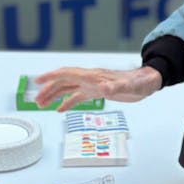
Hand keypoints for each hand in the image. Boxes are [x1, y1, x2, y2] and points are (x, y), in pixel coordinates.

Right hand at [33, 66, 162, 111]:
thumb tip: (104, 88)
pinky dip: (67, 102)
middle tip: (36, 100)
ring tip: (42, 105)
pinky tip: (60, 109)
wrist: (147, 82)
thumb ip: (116, 87)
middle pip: (63, 82)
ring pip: (67, 88)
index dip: (51, 77)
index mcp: (93, 76)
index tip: (37, 81)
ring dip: (54, 95)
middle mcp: (90, 79)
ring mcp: (92, 85)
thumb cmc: (139, 83)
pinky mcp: (97, 91)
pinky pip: (77, 96)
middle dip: (48, 90)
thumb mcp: (130, 87)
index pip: (67, 74)